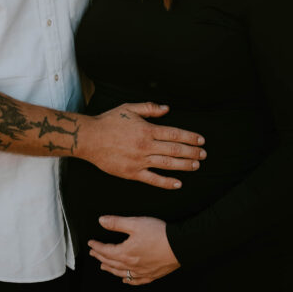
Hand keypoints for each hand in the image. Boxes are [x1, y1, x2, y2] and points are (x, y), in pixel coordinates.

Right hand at [76, 103, 204, 189]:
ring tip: (196, 165)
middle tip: (203, 155)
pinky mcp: (132, 173)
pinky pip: (153, 179)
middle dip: (192, 152)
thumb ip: (149, 108)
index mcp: (146, 129)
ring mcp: (139, 161)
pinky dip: (167, 182)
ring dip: (184, 165)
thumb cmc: (108, 121)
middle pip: (174, 150)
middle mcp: (145, 146)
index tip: (201, 140)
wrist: (89, 139)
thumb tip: (167, 109)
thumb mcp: (129, 108)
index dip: (190, 137)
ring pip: (167, 164)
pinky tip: (178, 183)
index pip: (174, 134)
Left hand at [89, 216, 179, 285]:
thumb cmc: (158, 234)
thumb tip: (101, 221)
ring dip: (111, 269)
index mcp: (126, 252)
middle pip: (112, 263)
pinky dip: (128, 280)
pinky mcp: (152, 274)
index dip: (97, 247)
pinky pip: (136, 280)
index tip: (91, 243)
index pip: (106, 251)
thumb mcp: (135, 223)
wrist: (179, 246)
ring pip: (122, 273)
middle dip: (101, 257)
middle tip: (93, 254)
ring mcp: (142, 272)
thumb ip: (117, 223)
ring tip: (103, 266)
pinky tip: (125, 279)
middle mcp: (132, 265)